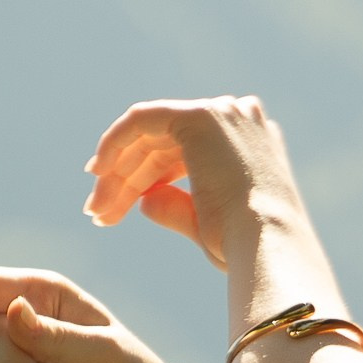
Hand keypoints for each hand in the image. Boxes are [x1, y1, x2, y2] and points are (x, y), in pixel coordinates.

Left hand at [83, 99, 316, 271]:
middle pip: (164, 144)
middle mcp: (239, 122)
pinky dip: (115, 142)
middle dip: (127, 178)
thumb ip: (176, 207)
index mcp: (251, 145)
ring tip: (97, 209)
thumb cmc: (245, 248)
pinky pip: (142, 119)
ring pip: (150, 135)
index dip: (145, 176)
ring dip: (118, 171)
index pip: (184, 153)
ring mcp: (222, 114)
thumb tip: (146, 202)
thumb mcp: (207, 225)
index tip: (113, 204)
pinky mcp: (199, 116)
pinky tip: (99, 173)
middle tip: (98, 213)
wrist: (265, 245)